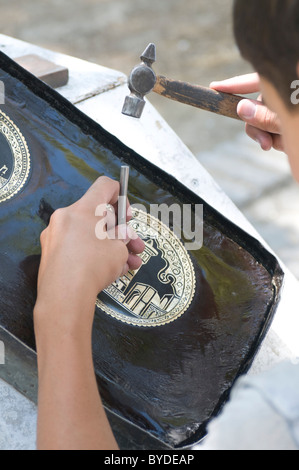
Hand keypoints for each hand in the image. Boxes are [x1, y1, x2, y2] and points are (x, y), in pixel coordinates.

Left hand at [34, 176, 144, 449]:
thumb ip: (123, 236)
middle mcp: (64, 222)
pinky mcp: (54, 261)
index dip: (120, 192)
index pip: (103, 186)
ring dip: (112, 246)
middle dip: (120, 228)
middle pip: (99, 215)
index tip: (129, 200)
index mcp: (79, 213)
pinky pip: (80, 251)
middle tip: (133, 243)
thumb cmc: (91, 276)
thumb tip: (127, 234)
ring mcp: (57, 242)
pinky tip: (112, 272)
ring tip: (128, 262)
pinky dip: (96, 257)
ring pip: (91, 236)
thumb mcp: (116, 252)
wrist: (62, 309)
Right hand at [210, 73, 283, 151]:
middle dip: (257, 127)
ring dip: (271, 136)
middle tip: (265, 144)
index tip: (214, 86)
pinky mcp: (289, 121)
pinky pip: (275, 130)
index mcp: (285, 85)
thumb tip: (240, 108)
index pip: (256, 81)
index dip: (234, 84)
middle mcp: (285, 94)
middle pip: (257, 107)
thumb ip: (266, 116)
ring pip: (264, 122)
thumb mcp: (288, 121)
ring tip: (287, 143)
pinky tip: (290, 142)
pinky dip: (280, 139)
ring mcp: (287, 108)